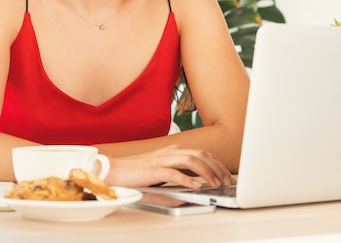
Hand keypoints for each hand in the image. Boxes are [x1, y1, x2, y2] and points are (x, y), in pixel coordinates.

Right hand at [104, 145, 235, 188]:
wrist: (113, 170)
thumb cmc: (136, 173)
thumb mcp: (161, 174)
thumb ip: (177, 179)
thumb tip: (194, 190)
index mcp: (173, 151)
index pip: (202, 153)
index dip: (217, 164)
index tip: (227, 175)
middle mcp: (170, 152)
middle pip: (201, 154)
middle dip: (217, 167)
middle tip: (227, 181)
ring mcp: (162, 159)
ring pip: (192, 160)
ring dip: (207, 172)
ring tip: (216, 184)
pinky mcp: (153, 169)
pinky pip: (174, 172)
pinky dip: (188, 179)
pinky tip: (197, 186)